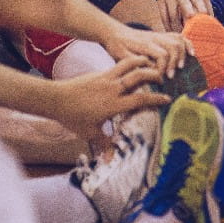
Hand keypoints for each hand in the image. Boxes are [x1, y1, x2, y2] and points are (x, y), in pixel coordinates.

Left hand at [47, 56, 169, 137]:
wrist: (56, 99)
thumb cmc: (73, 117)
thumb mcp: (90, 133)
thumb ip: (103, 144)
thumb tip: (110, 161)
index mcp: (114, 104)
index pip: (140, 100)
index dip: (156, 99)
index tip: (167, 99)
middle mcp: (113, 89)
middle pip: (138, 76)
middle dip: (153, 75)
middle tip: (162, 77)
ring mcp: (106, 78)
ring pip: (129, 64)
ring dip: (141, 62)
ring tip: (150, 63)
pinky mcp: (100, 73)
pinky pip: (118, 65)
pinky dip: (128, 62)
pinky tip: (132, 66)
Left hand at [103, 23, 191, 79]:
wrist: (114, 33)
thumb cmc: (116, 46)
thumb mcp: (120, 56)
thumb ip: (135, 63)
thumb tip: (151, 72)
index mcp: (144, 44)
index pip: (161, 55)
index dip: (163, 68)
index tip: (159, 79)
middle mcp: (154, 38)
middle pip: (173, 46)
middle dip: (174, 62)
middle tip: (170, 76)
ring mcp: (159, 35)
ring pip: (178, 40)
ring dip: (182, 54)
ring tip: (180, 67)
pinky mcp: (162, 35)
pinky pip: (178, 36)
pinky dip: (187, 44)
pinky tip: (191, 53)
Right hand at [152, 0, 211, 32]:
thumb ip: (205, 3)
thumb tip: (213, 19)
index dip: (201, 8)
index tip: (205, 17)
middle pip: (184, 6)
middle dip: (188, 18)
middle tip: (192, 32)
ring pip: (172, 16)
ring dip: (177, 28)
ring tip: (182, 38)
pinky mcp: (160, 1)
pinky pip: (163, 16)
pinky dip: (167, 26)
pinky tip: (172, 33)